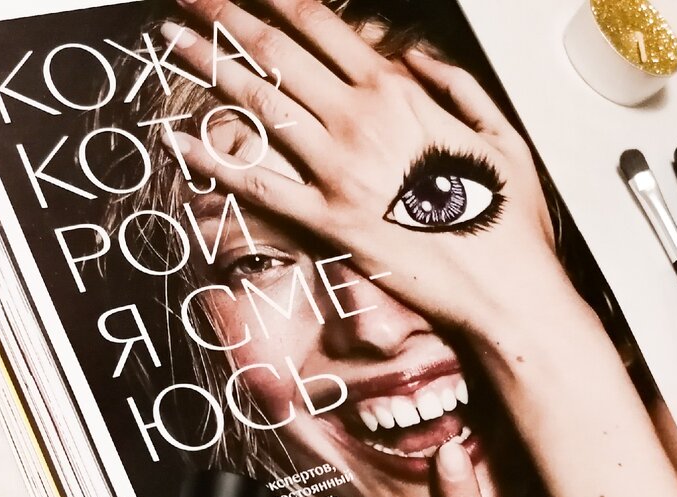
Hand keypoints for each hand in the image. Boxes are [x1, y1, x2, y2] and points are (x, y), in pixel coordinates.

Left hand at [158, 0, 569, 340]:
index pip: (318, 24)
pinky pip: (258, 186)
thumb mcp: (497, 130)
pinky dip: (215, 160)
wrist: (504, 288)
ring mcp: (336, 172)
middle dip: (224, 15)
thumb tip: (414, 55)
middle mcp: (358, 121)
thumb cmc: (505, 217)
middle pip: (275, 51)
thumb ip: (452, 82)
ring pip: (257, 104)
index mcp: (397, 92)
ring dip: (207, 65)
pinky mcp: (325, 223)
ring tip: (171, 40)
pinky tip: (180, 140)